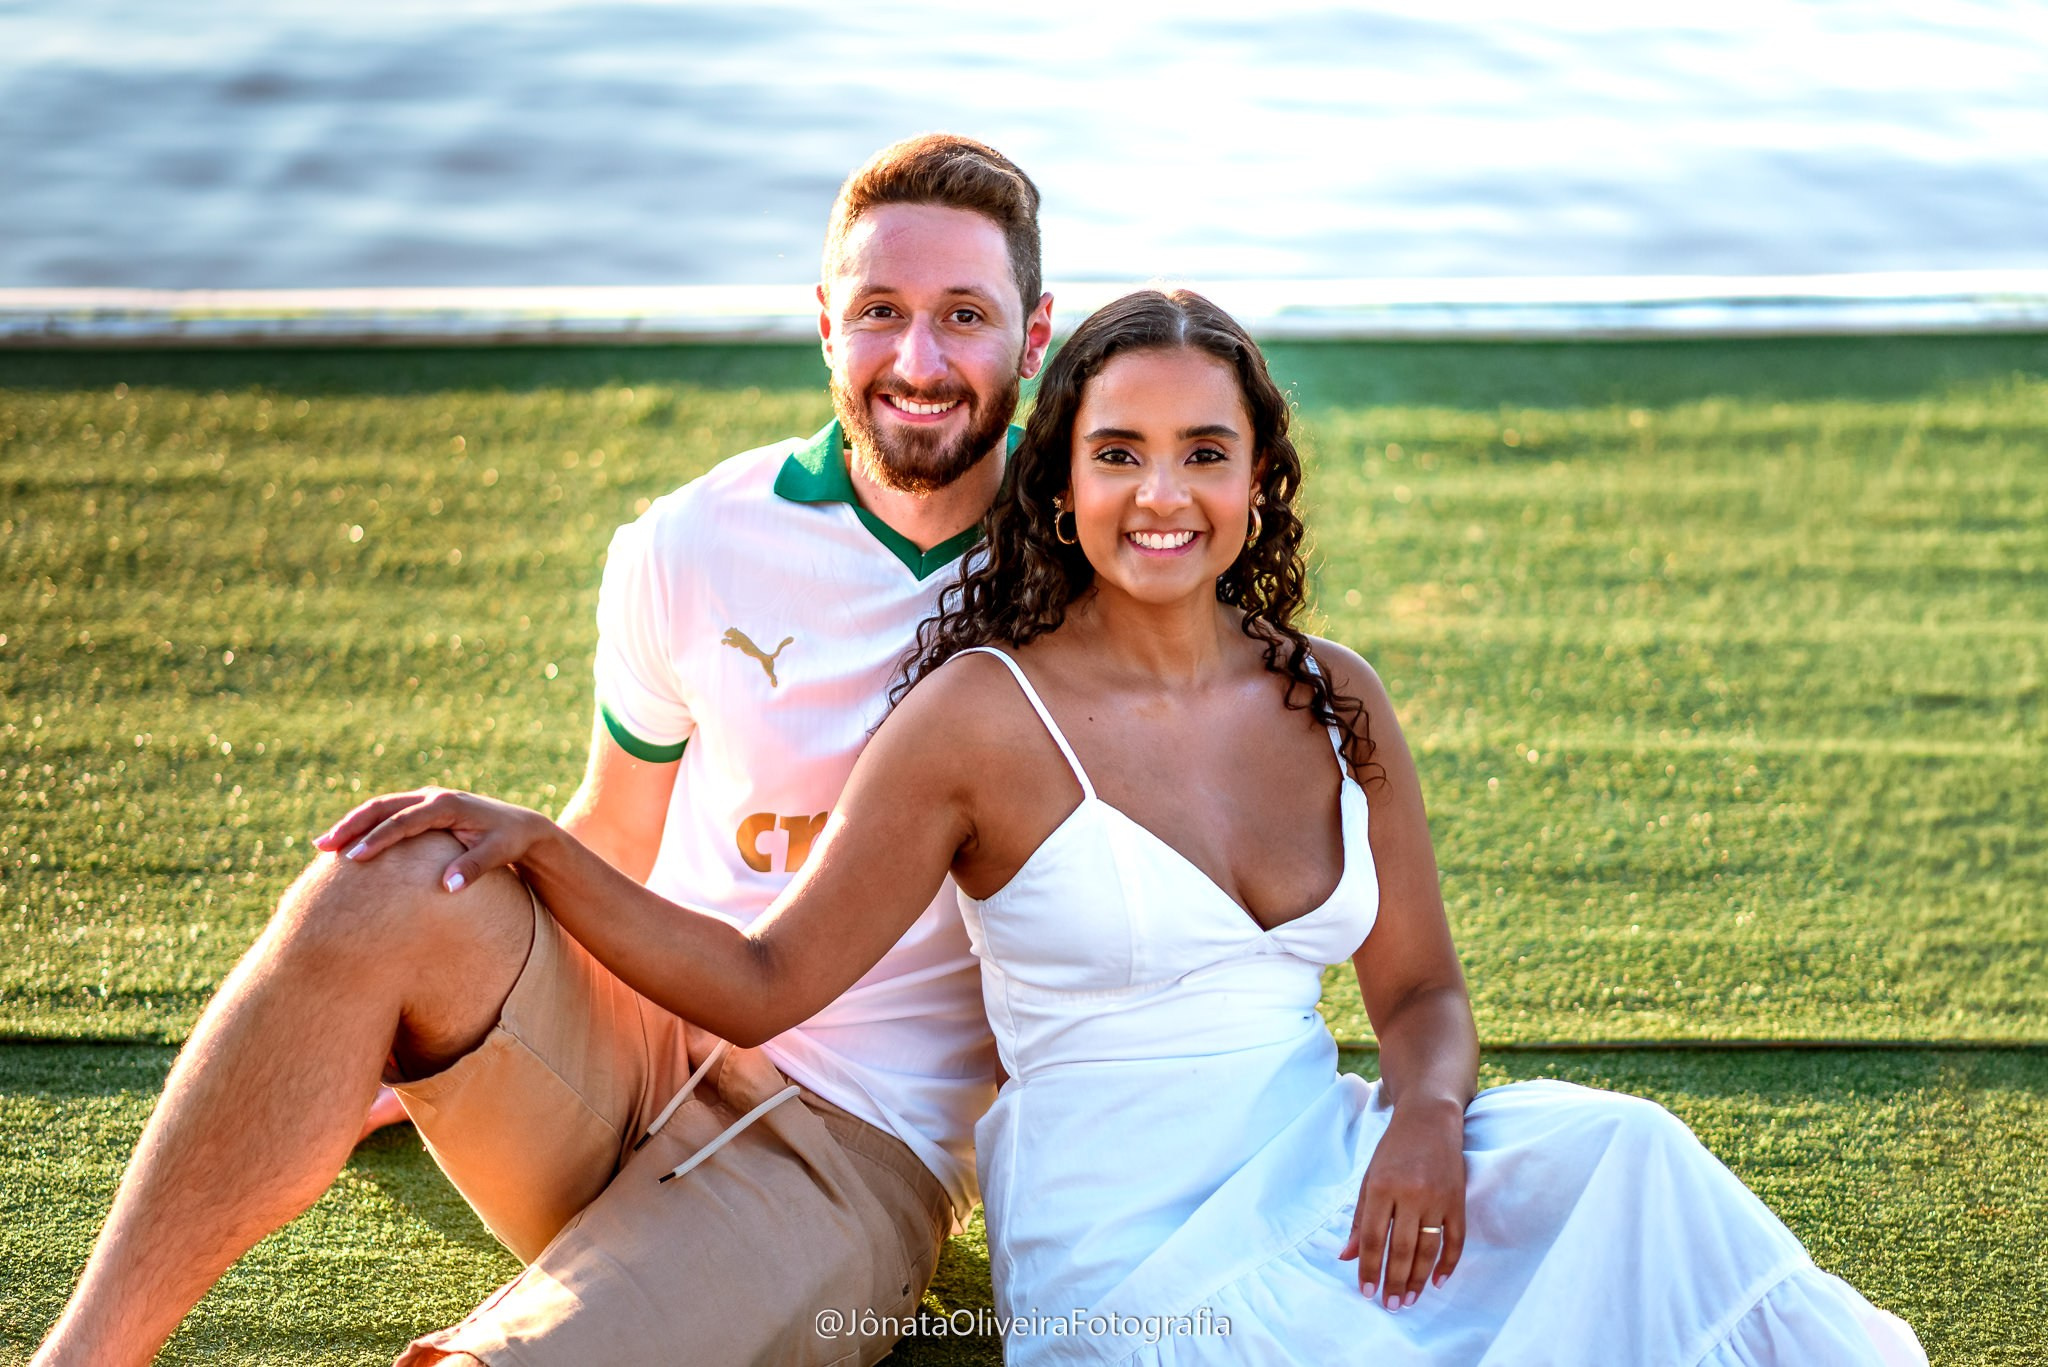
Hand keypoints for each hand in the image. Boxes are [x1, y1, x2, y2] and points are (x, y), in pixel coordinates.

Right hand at [312, 787, 551, 891]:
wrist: (523, 826)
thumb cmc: (510, 841)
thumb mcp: (497, 853)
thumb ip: (473, 868)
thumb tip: (448, 888)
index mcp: (447, 805)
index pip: (404, 821)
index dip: (378, 838)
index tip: (354, 858)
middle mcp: (433, 796)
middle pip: (382, 806)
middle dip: (351, 825)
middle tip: (322, 847)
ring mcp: (426, 799)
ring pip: (381, 806)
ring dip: (352, 823)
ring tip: (322, 845)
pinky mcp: (424, 806)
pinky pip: (388, 812)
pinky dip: (366, 824)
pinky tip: (347, 843)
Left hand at [1338, 1095, 1466, 1311]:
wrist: (1430, 1118)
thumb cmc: (1394, 1149)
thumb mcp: (1370, 1177)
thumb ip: (1361, 1218)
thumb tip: (1348, 1256)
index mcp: (1382, 1187)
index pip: (1374, 1238)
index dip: (1370, 1268)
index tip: (1367, 1292)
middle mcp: (1410, 1194)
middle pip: (1401, 1248)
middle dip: (1394, 1281)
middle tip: (1390, 1305)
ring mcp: (1437, 1198)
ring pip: (1428, 1249)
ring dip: (1418, 1279)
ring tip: (1408, 1300)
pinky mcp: (1458, 1200)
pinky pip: (1455, 1239)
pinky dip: (1448, 1263)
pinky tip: (1438, 1282)